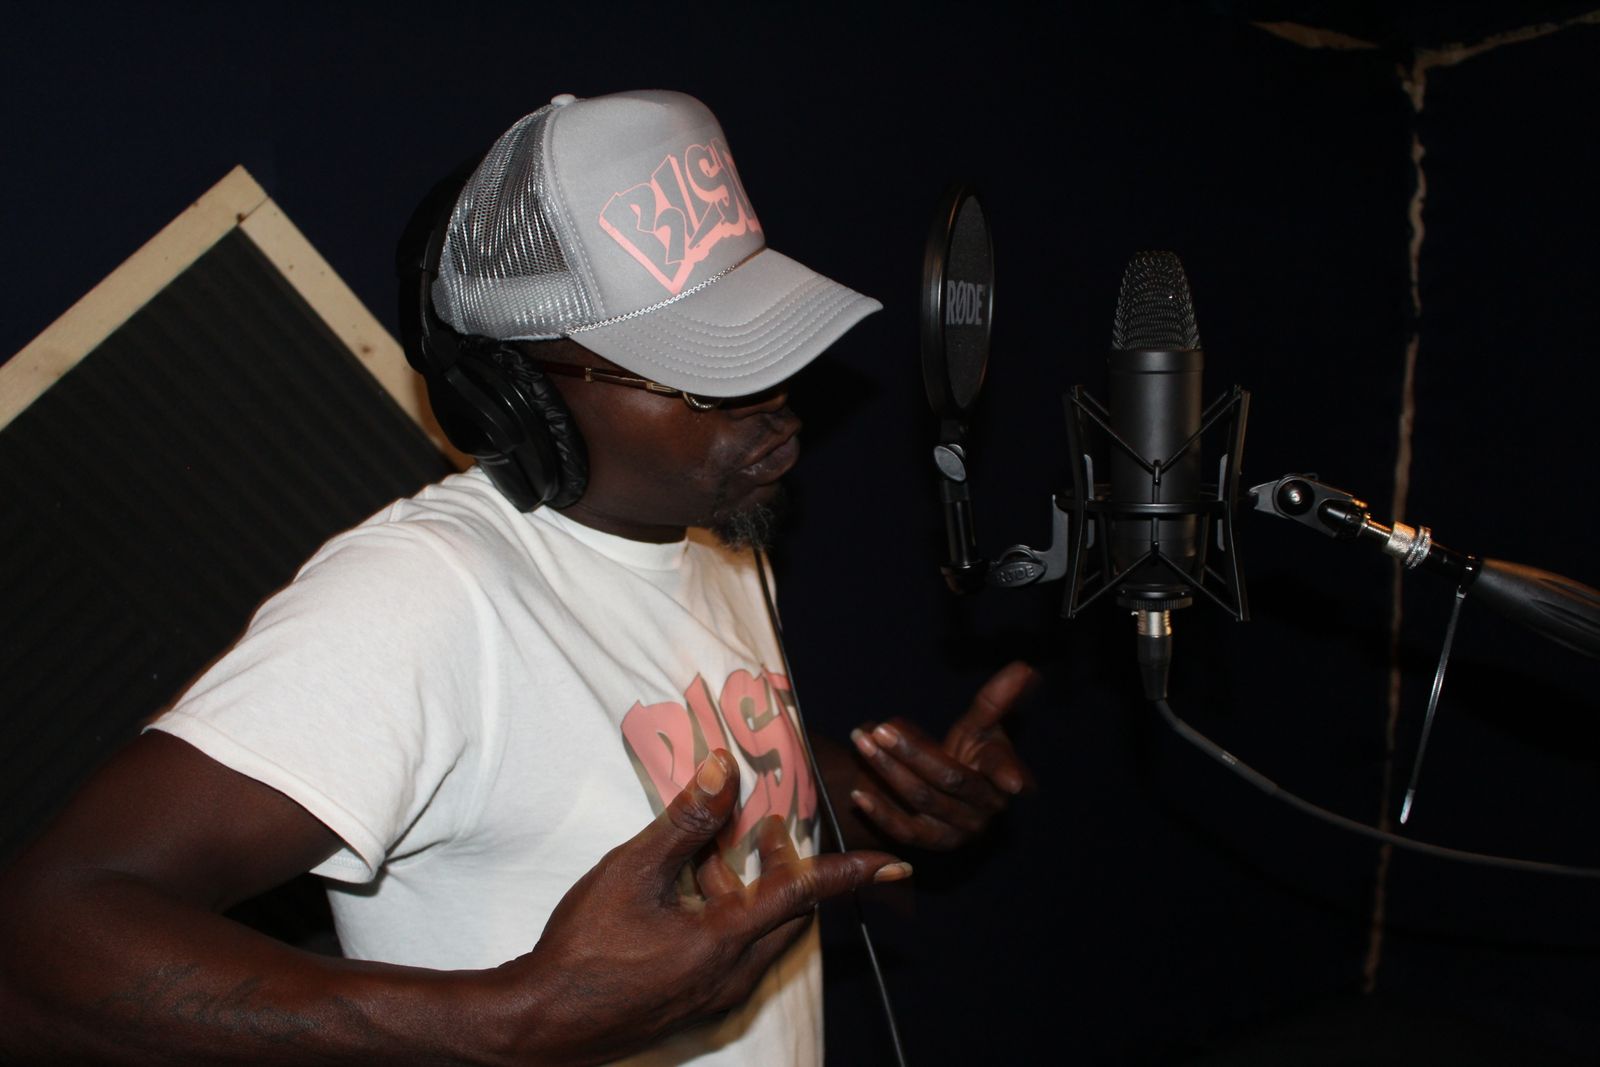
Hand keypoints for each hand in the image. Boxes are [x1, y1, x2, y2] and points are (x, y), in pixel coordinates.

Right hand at [504, 750, 907, 1064]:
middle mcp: (733, 974)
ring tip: (719, 852)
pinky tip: (692, 894)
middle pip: (787, 914)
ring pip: (760, 934)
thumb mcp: (632, 871)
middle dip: (787, 868)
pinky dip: (732, 917)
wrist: (542, 1023)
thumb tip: (723, 770)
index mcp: (726, 940)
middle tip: (769, 829)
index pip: (805, 895)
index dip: (851, 874)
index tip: (896, 863)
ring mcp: (715, 995)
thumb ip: (685, 821)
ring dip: (754, 891)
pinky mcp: (696, 1003)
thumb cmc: (583, 948)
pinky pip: (737, 953)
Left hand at [848, 660, 1038, 850]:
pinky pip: (905, 831)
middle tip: (882, 729)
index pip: (1001, 768)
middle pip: (950, 778)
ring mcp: (960, 829)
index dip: (1006, 771)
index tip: (1011, 782)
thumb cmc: (971, 751)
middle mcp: (986, 808)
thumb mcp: (982, 724)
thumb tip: (1025, 667)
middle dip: (913, 752)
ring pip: (923, 800)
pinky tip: (858, 794)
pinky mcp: (933, 843)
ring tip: (863, 743)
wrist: (948, 790)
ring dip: (890, 772)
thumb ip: (998, 699)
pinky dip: (881, 814)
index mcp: (1005, 777)